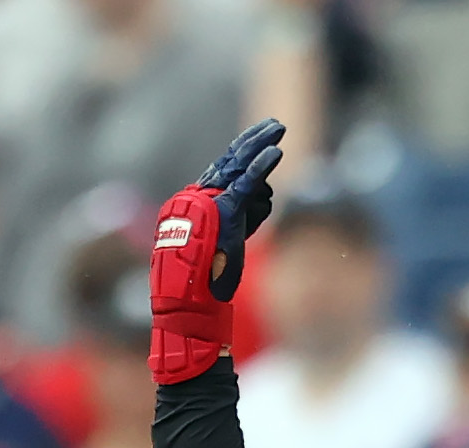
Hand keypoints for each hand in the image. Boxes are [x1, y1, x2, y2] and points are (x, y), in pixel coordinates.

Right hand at [149, 118, 283, 384]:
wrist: (189, 303)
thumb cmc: (206, 283)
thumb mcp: (228, 242)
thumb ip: (244, 215)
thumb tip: (266, 195)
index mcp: (194, 205)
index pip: (222, 172)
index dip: (243, 155)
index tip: (261, 141)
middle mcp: (198, 197)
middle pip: (228, 160)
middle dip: (251, 139)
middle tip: (272, 123)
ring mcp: (209, 202)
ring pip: (237, 164)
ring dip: (260, 143)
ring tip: (278, 128)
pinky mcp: (223, 212)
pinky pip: (245, 183)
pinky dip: (261, 165)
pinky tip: (277, 151)